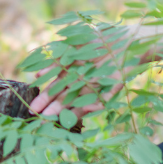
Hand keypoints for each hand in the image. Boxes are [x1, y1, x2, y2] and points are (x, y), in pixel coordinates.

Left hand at [26, 24, 158, 118]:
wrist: (129, 44)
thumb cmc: (124, 68)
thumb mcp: (114, 85)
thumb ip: (100, 100)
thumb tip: (87, 112)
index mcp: (86, 89)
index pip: (69, 103)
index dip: (57, 111)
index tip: (44, 119)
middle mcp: (78, 78)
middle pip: (59, 93)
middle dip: (47, 103)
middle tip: (33, 112)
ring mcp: (74, 65)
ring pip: (56, 80)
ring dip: (45, 90)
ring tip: (34, 101)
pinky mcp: (72, 49)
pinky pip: (58, 59)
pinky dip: (49, 66)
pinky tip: (39, 73)